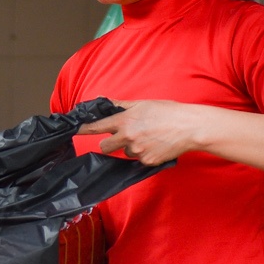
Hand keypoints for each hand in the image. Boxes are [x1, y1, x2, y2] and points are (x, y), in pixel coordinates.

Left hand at [76, 100, 213, 165]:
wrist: (189, 127)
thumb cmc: (168, 112)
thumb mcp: (142, 103)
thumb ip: (120, 105)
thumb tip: (103, 101)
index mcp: (125, 120)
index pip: (98, 126)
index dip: (84, 129)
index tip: (74, 130)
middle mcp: (128, 137)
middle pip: (105, 147)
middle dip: (109, 144)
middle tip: (122, 137)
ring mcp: (137, 151)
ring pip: (126, 153)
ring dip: (132, 147)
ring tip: (150, 137)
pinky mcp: (147, 162)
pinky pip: (140, 160)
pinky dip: (146, 154)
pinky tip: (157, 145)